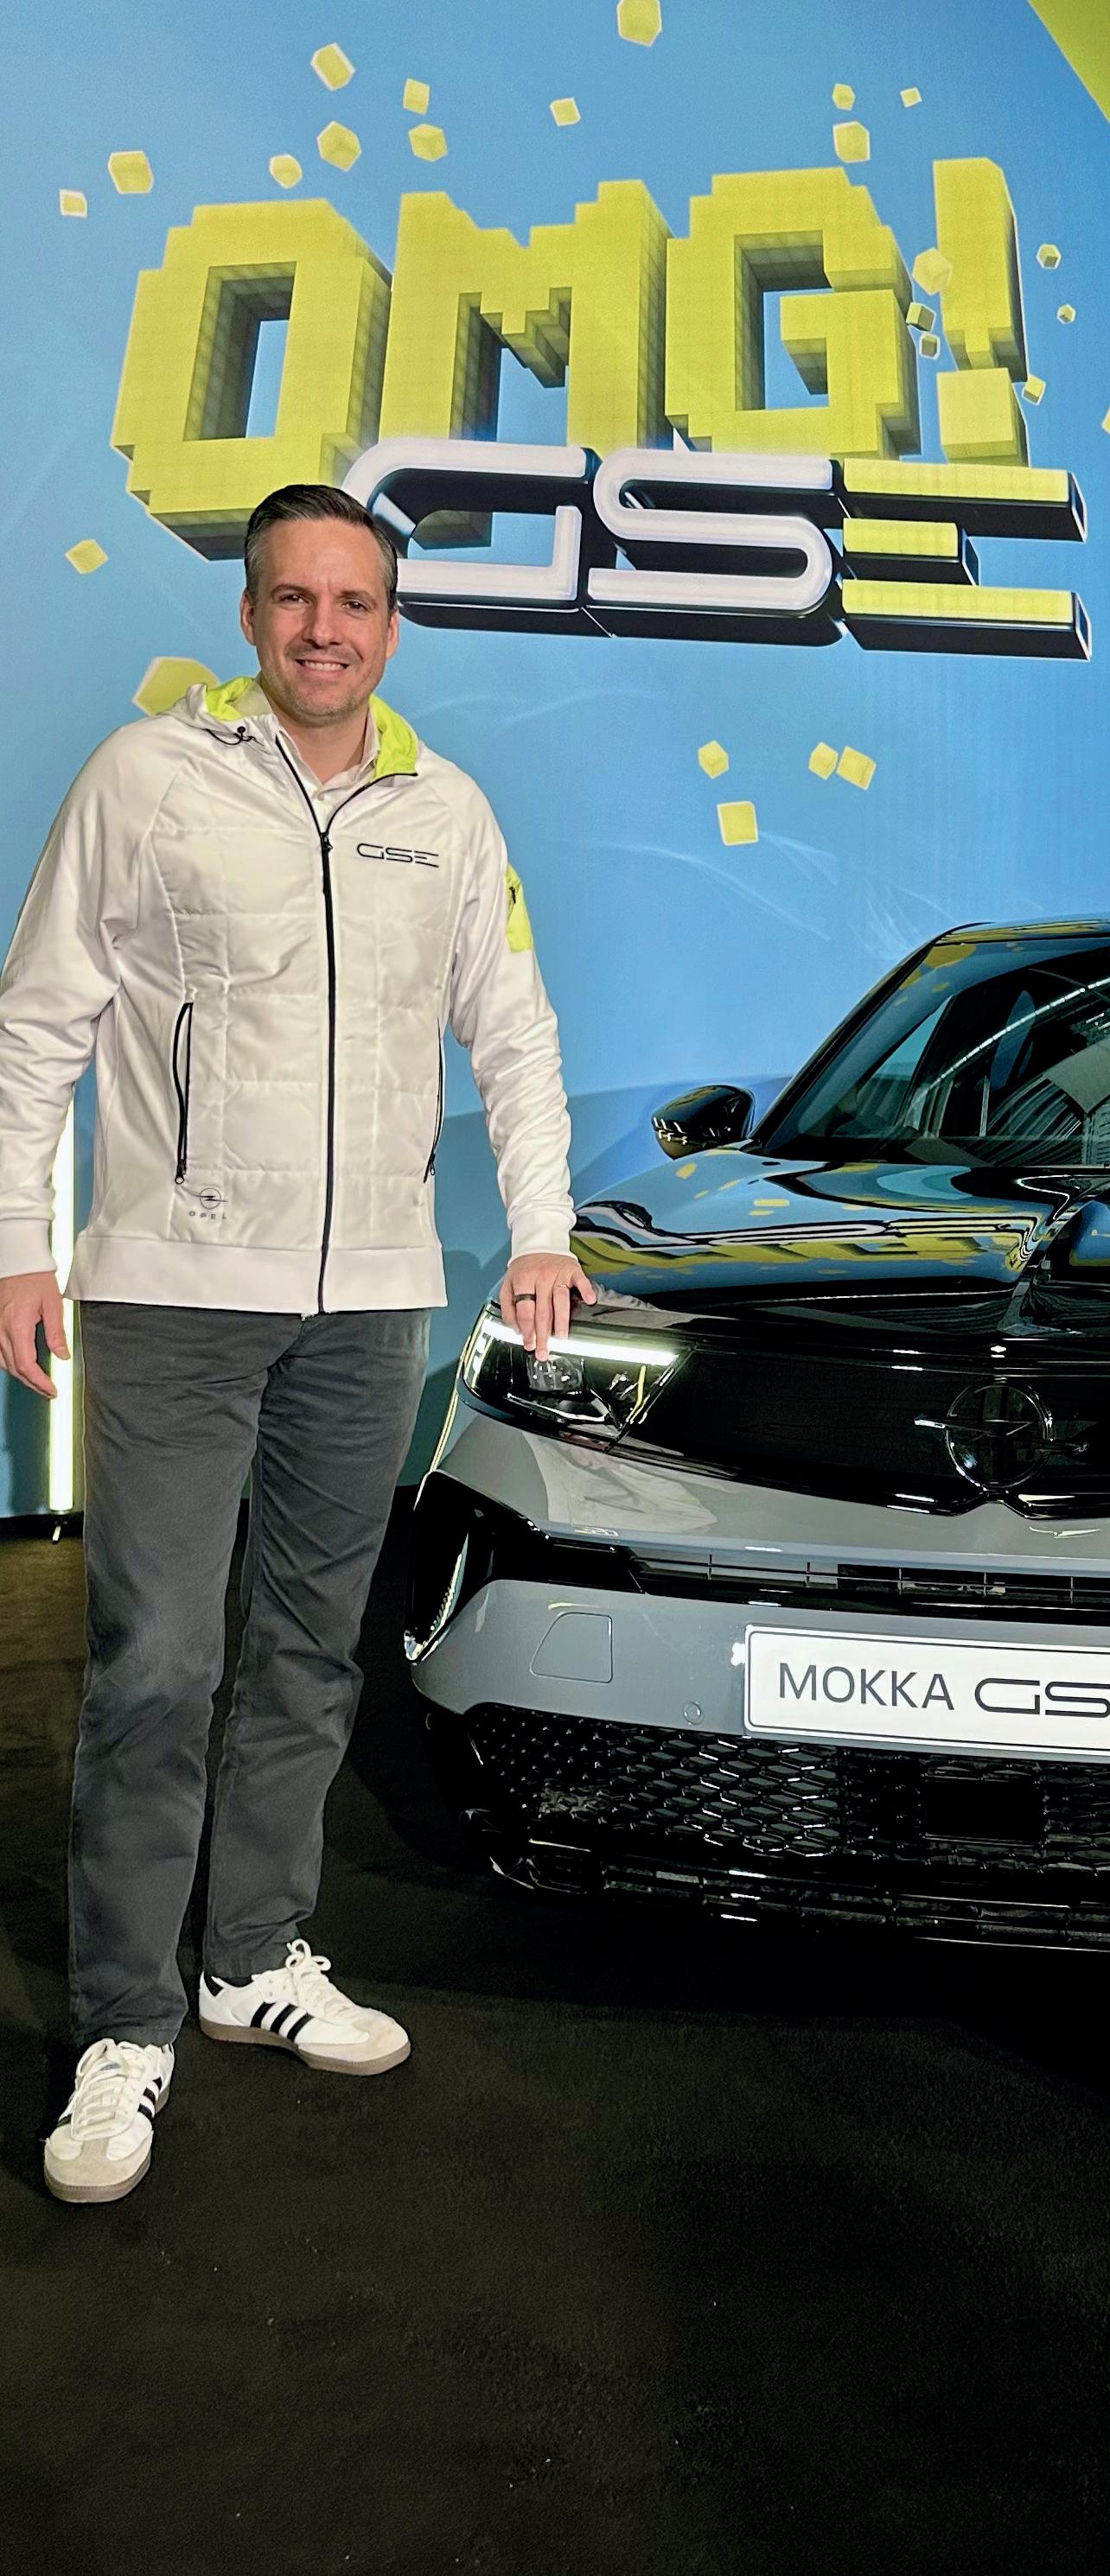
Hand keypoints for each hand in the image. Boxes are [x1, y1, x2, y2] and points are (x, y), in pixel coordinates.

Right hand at [0, 1270, 68, 1398]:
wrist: (18, 1261)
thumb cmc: (34, 1277)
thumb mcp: (53, 1303)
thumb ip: (56, 1332)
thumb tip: (63, 1355)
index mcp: (17, 1325)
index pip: (26, 1365)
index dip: (39, 1382)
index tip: (52, 1389)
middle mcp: (1, 1329)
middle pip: (14, 1368)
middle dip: (32, 1383)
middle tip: (48, 1390)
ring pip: (2, 1362)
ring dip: (19, 1374)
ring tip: (36, 1380)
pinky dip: (7, 1363)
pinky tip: (19, 1364)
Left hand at [500, 1252, 596, 1361]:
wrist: (538, 1241)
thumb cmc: (524, 1267)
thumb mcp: (508, 1283)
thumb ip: (509, 1306)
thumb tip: (515, 1328)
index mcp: (523, 1281)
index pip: (525, 1311)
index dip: (527, 1330)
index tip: (529, 1344)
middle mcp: (541, 1277)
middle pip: (543, 1311)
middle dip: (543, 1335)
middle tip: (544, 1351)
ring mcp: (558, 1273)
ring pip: (561, 1301)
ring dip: (562, 1321)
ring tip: (562, 1338)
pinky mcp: (572, 1269)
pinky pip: (581, 1280)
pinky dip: (586, 1290)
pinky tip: (590, 1300)